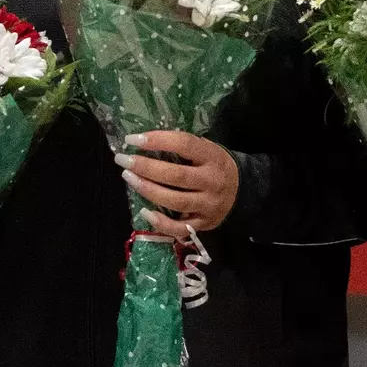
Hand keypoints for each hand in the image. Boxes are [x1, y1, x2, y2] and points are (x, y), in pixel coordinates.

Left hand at [116, 130, 239, 236]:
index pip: (184, 144)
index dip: (157, 140)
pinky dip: (160, 222)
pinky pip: (179, 228)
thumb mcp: (208, 149)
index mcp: (213, 157)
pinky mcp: (204, 224)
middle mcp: (212, 181)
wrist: (244, 191)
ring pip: (175, 201)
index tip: (133, 139)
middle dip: (145, 167)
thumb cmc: (216, 165)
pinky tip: (144, 211)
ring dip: (147, 190)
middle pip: (176, 175)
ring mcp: (208, 205)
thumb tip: (147, 141)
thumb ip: (185, 147)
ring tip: (128, 178)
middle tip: (123, 159)